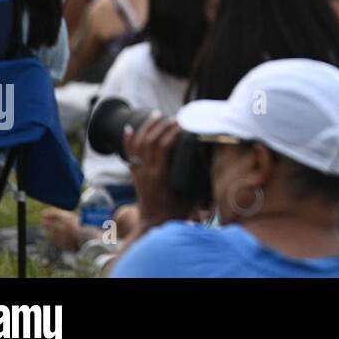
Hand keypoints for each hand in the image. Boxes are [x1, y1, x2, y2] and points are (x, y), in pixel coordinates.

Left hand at [123, 113, 188, 231]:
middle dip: (162, 126)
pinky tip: (130, 128)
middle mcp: (147, 171)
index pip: (164, 145)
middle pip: (151, 141)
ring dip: (147, 127)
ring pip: (139, 144)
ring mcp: (139, 172)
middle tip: (175, 118)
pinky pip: (129, 153)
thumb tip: (210, 156)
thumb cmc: (176, 209)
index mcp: (161, 175)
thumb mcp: (189, 192)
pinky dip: (128, 140)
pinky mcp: (134, 174)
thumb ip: (196, 174)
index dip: (173, 131)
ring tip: (157, 115)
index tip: (183, 123)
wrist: (155, 223)